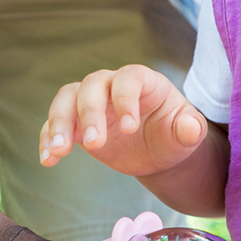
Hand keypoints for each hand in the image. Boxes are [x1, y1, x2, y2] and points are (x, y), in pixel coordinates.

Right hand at [41, 64, 206, 178]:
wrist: (158, 151)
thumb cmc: (174, 135)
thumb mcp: (188, 134)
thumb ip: (190, 130)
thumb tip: (191, 129)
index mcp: (144, 81)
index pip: (129, 78)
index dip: (126, 99)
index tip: (129, 128)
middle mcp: (113, 86)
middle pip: (92, 85)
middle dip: (90, 113)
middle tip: (94, 144)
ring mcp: (92, 102)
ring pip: (66, 98)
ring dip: (59, 122)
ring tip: (58, 152)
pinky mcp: (75, 123)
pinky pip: (54, 123)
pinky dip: (48, 139)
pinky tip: (48, 161)